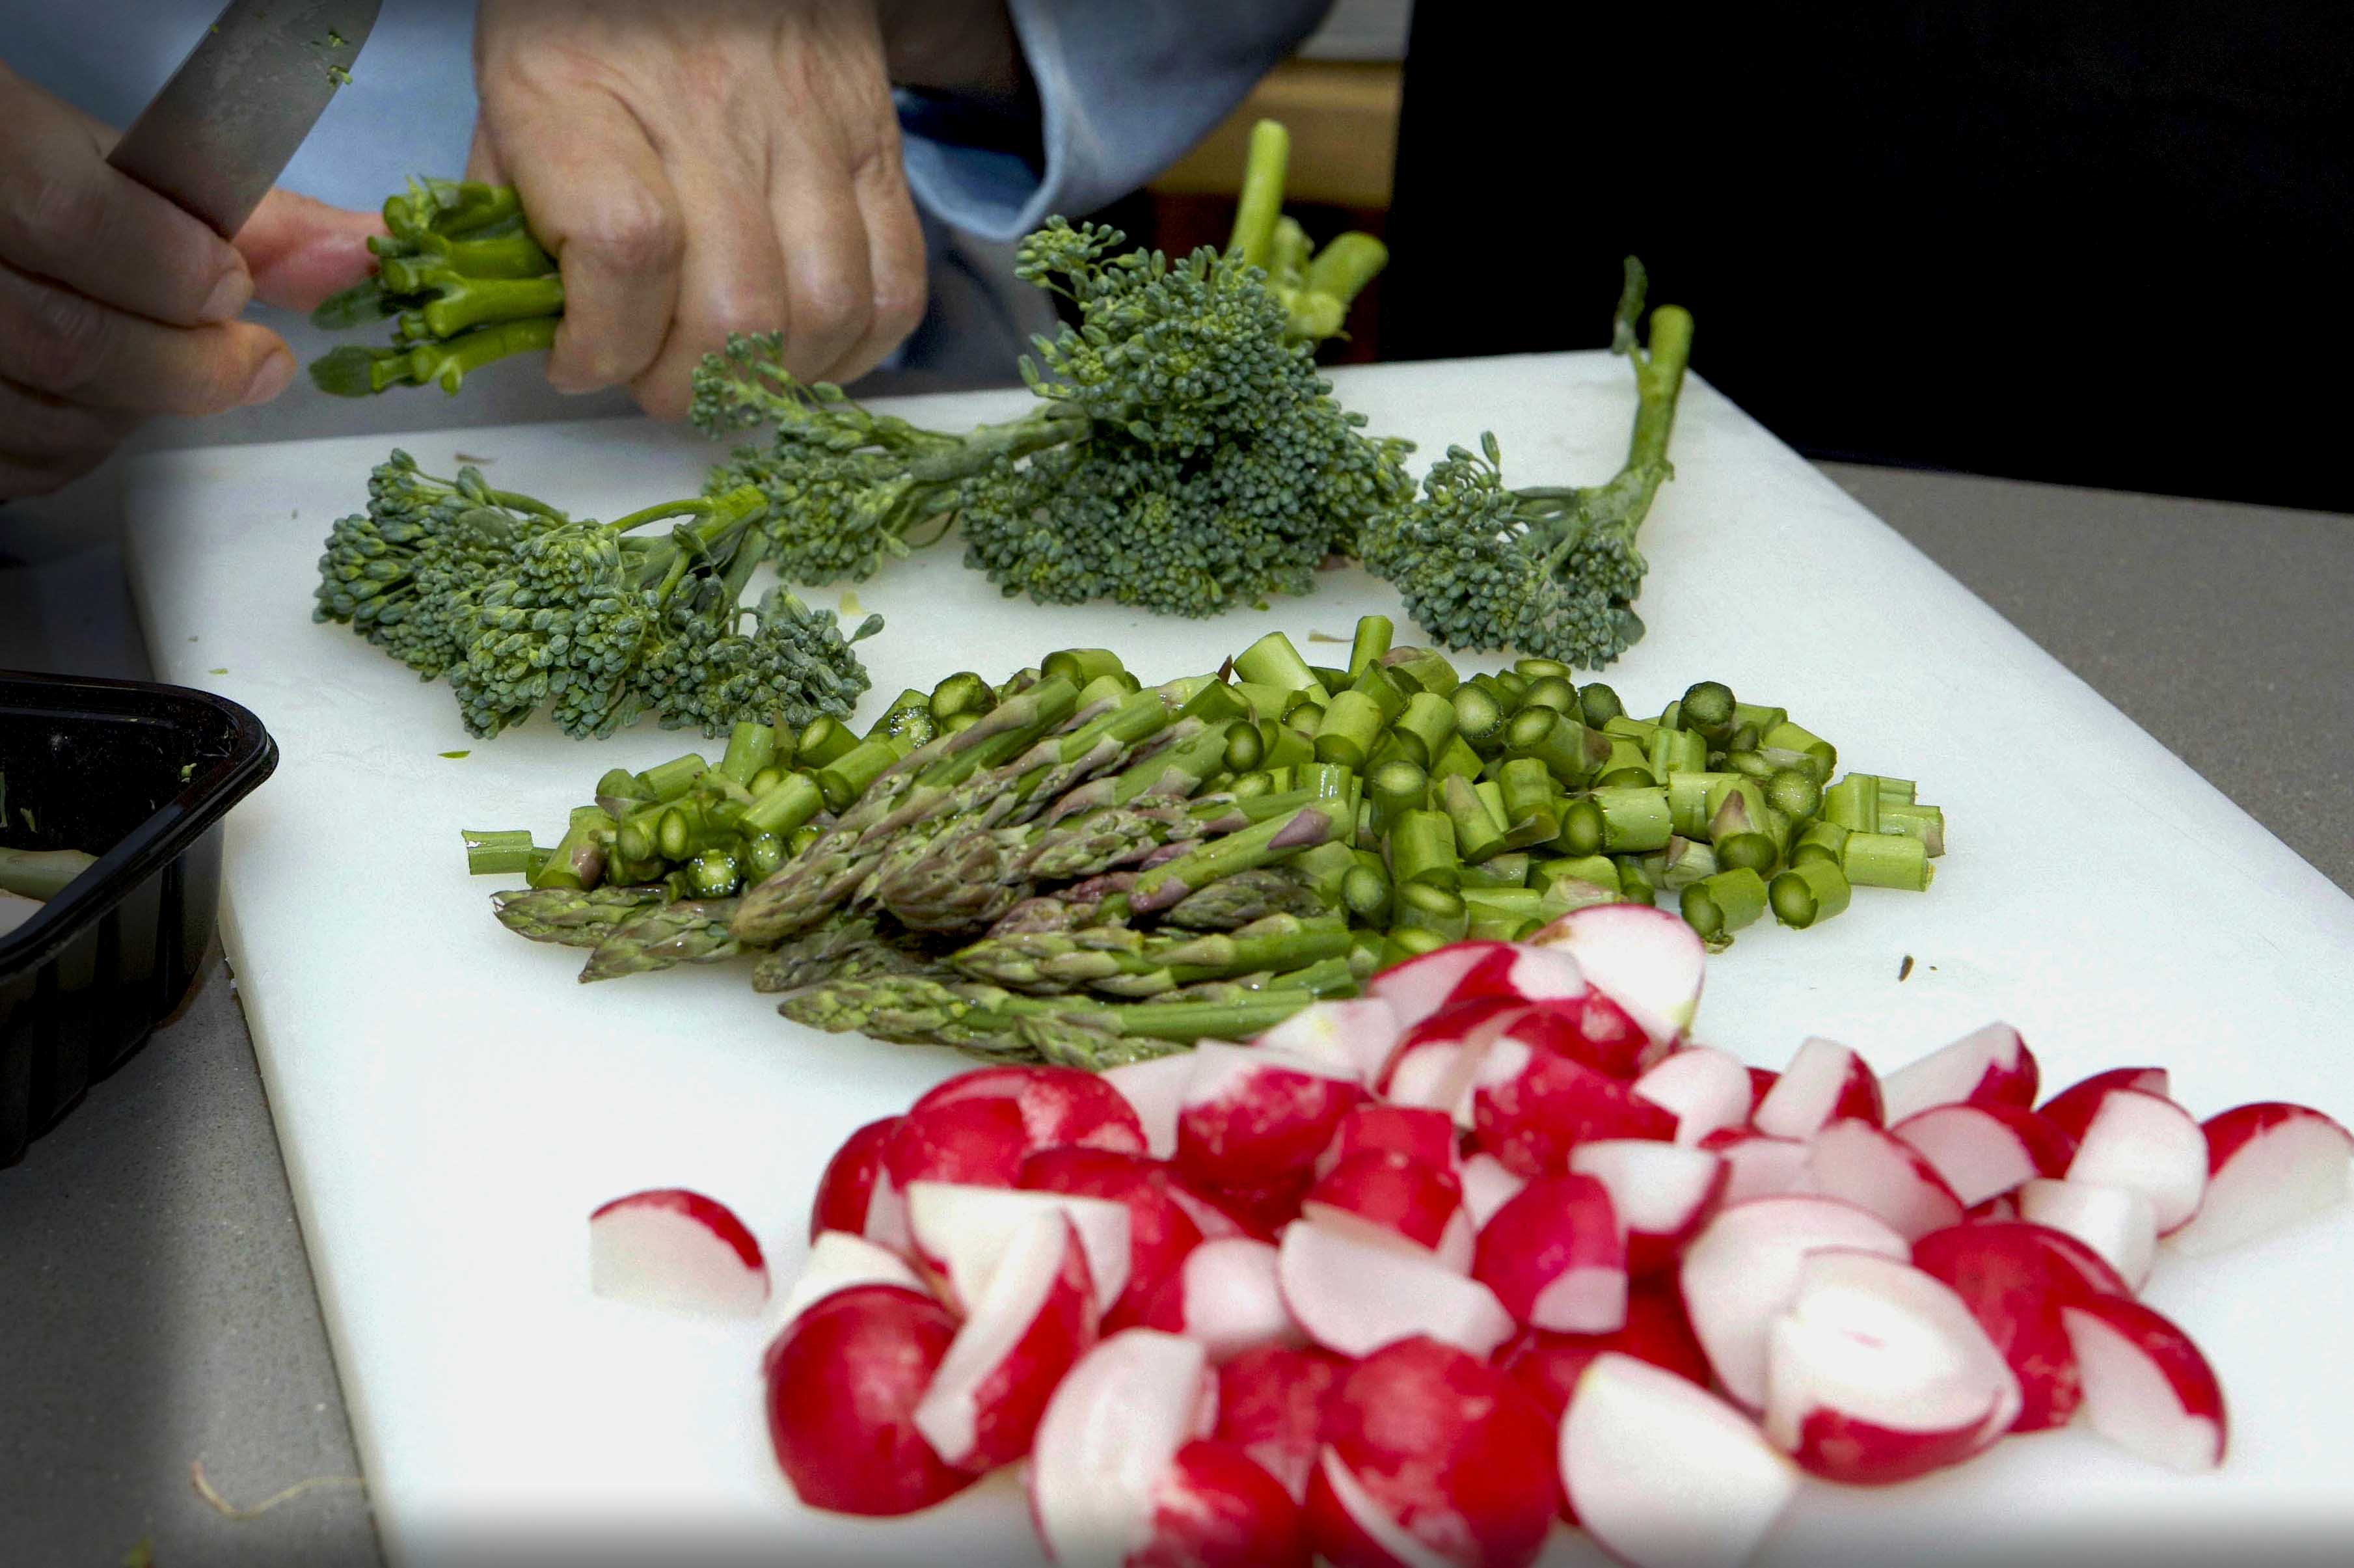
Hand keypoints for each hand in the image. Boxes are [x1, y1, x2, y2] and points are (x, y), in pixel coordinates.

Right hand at [0, 61, 379, 500]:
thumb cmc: (33, 174)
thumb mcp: (122, 167)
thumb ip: (244, 219)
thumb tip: (364, 256)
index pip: (71, 219)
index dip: (172, 267)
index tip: (231, 285)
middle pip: (71, 343)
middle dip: (188, 363)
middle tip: (250, 358)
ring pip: (51, 418)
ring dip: (137, 408)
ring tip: (157, 362)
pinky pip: (21, 464)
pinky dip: (80, 443)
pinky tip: (93, 398)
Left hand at [469, 0, 933, 418]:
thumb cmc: (596, 21)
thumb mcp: (513, 95)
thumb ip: (509, 215)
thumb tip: (525, 329)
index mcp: (585, 90)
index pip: (624, 250)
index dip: (603, 341)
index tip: (578, 359)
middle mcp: (706, 112)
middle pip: (734, 307)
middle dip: (687, 385)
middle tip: (656, 377)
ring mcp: (807, 132)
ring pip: (824, 311)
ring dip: (771, 377)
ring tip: (728, 370)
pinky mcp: (875, 149)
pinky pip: (894, 286)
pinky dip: (854, 349)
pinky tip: (802, 351)